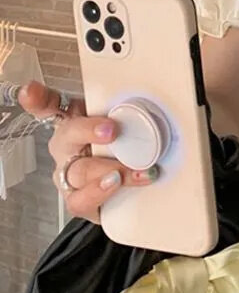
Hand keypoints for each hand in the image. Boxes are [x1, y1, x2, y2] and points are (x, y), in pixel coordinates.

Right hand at [17, 80, 157, 223]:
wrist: (123, 189)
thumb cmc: (123, 149)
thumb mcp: (125, 124)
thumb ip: (130, 110)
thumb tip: (152, 95)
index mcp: (74, 122)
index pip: (49, 105)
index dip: (39, 98)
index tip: (32, 91)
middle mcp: (67, 147)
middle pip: (68, 134)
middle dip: (89, 130)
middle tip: (112, 130)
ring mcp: (69, 174)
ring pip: (78, 170)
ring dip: (106, 167)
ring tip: (125, 169)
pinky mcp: (78, 199)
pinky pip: (80, 200)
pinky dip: (99, 191)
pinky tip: (116, 184)